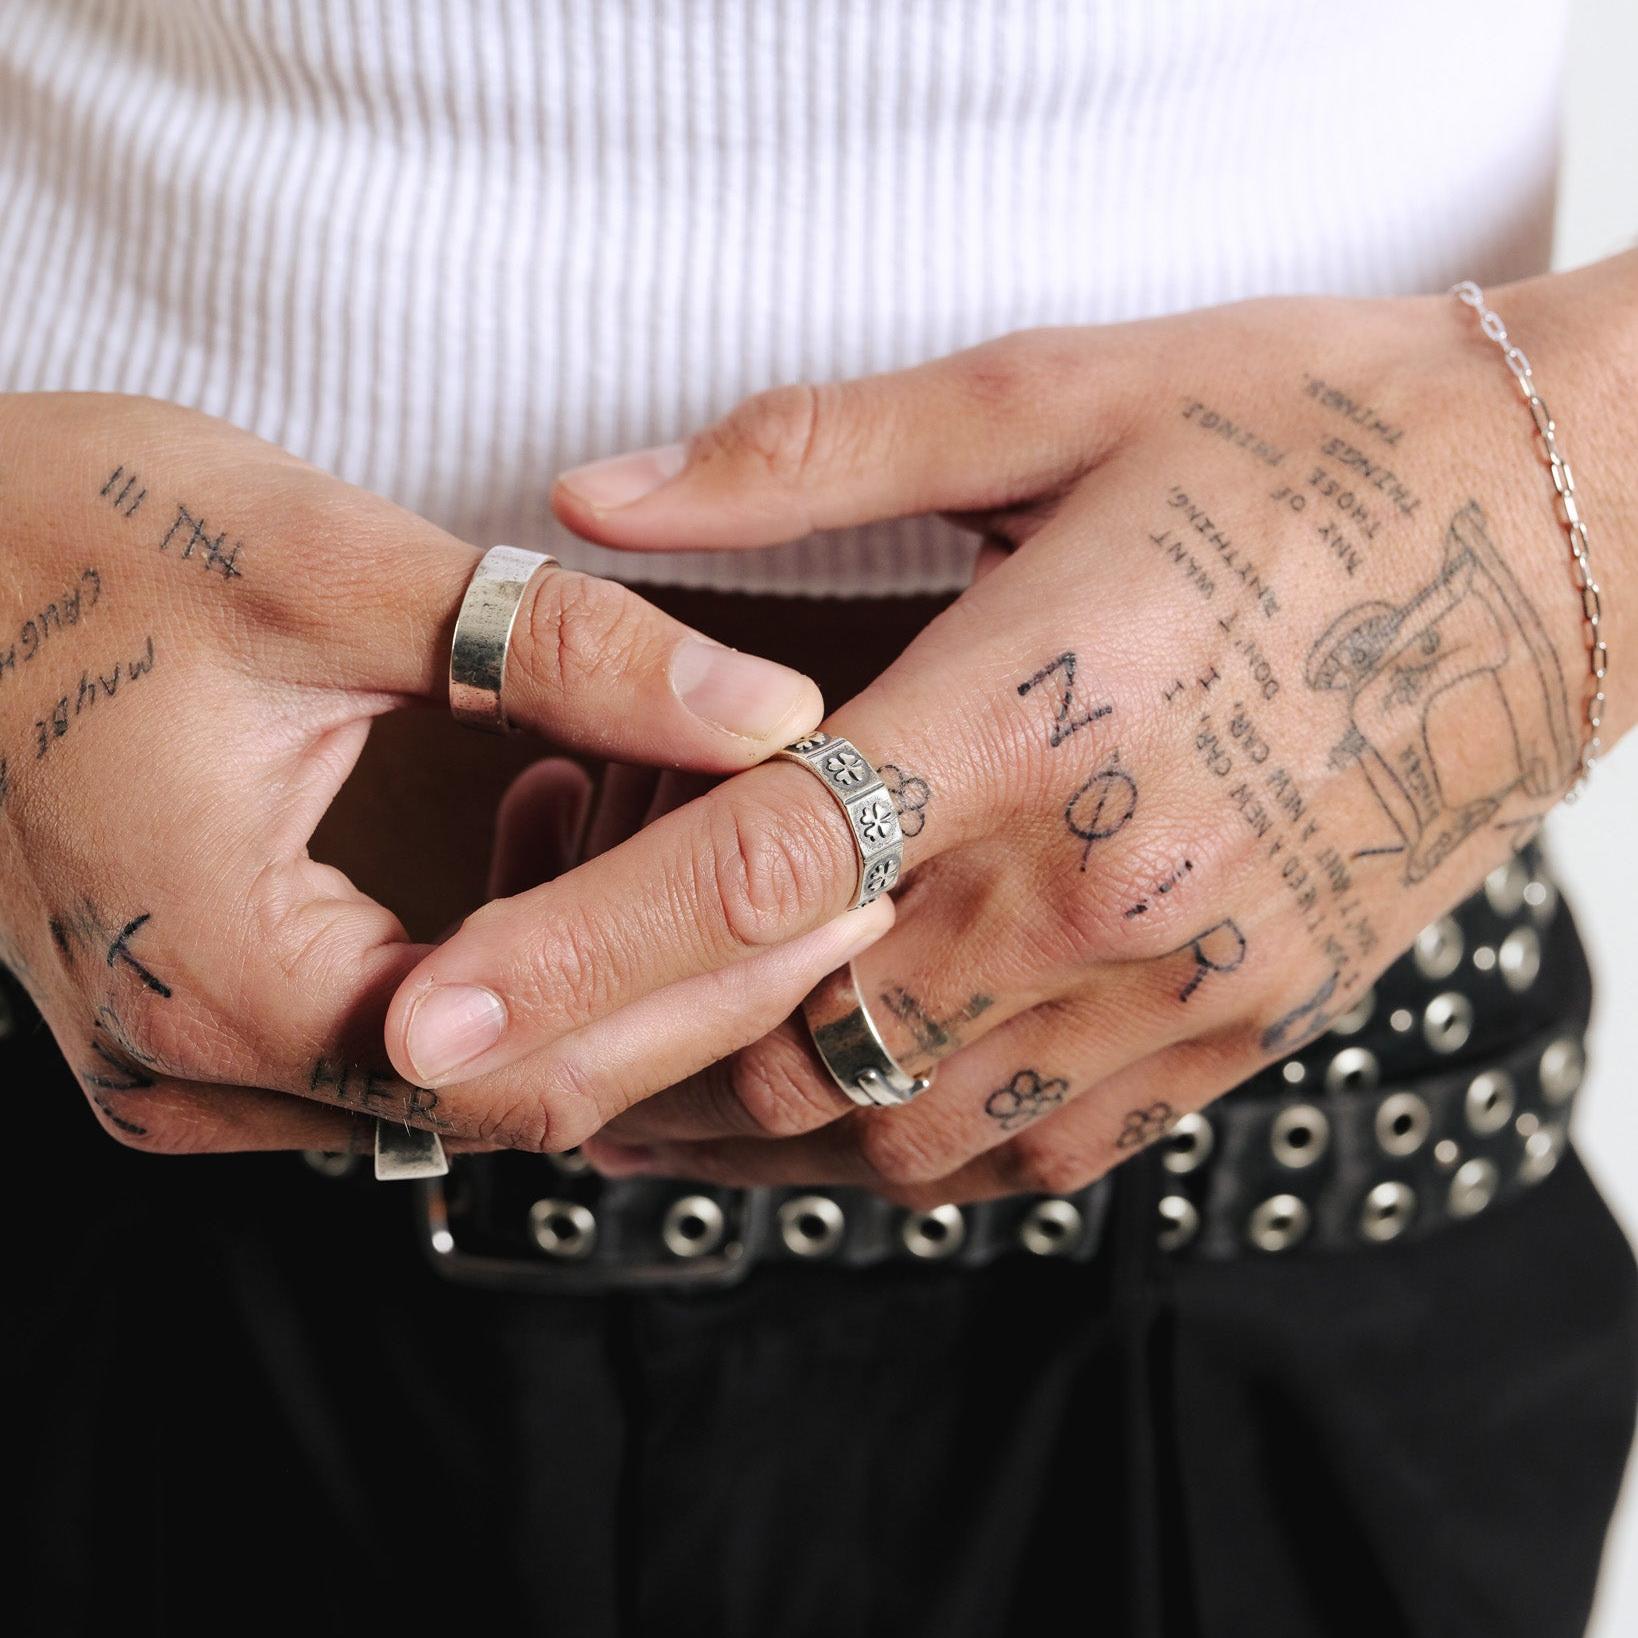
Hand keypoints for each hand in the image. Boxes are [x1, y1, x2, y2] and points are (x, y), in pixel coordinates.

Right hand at [0, 392, 831, 1153]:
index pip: (538, 1064)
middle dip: (679, 987)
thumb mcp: (325, 569)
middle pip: (514, 1091)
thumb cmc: (45, 538)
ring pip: (458, 1073)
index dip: (708, 991)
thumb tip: (768, 712)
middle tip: (819, 886)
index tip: (836, 904)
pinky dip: (499, 952)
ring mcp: (181, 1052)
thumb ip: (566, 651)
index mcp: (228, 984)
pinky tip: (535, 816)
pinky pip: (389, 1033)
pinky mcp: (185, 1006)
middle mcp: (198, 1063)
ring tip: (678, 827)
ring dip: (591, 968)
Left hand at [388, 258, 1634, 1202]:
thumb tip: (593, 500)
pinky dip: (909, 1149)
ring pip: (896, 1131)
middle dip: (611, 1082)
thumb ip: (807, 452)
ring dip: (748, 1126)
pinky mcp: (1238, 1029)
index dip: (564, 968)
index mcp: (1027, 712)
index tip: (427, 1034)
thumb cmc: (1318, 439)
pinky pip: (1032, 1153)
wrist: (1583, 534)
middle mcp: (1094, 884)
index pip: (748, 878)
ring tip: (645, 1094)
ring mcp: (1174, 980)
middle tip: (495, 1084)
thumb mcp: (1063, 390)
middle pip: (792, 1045)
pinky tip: (855, 1100)